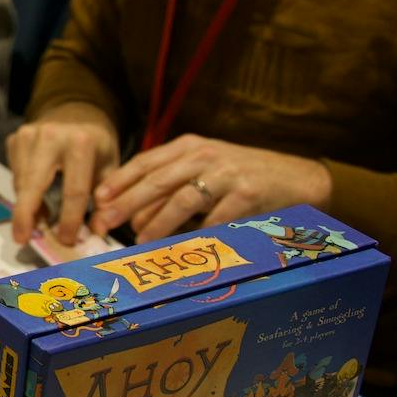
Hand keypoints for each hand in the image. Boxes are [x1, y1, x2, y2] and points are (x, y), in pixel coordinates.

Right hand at [6, 102, 119, 244]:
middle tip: (22, 239)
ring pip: (21, 182)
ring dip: (26, 207)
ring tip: (38, 223)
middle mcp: (51, 136)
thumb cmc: (96, 145)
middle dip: (26, 214)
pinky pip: (15, 174)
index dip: (69, 219)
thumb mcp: (109, 168)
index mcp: (81, 143)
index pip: (73, 190)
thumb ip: (106, 200)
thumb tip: (97, 233)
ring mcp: (28, 135)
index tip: (66, 240)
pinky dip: (23, 193)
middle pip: (33, 184)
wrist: (76, 111)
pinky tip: (35, 201)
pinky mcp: (15, 139)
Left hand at [91, 133, 331, 243]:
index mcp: (190, 147)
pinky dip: (197, 235)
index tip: (97, 200)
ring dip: (157, 223)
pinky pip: (216, 219)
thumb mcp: (206, 168)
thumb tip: (131, 212)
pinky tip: (183, 249)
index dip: (119, 181)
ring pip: (181, 200)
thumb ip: (172, 181)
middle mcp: (205, 156)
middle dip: (126, 204)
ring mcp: (227, 173)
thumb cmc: (244, 177)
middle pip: (156, 181)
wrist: (299, 177)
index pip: (145, 162)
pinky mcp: (248, 193)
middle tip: (104, 224)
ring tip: (140, 241)